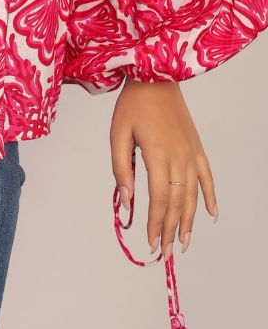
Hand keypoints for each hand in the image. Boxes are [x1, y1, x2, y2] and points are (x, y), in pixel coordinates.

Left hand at [111, 79, 218, 259]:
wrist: (156, 76)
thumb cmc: (132, 104)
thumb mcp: (118, 135)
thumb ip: (121, 169)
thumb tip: (125, 200)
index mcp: (158, 155)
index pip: (159, 200)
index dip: (156, 224)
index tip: (151, 242)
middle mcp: (180, 158)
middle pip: (178, 203)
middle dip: (172, 231)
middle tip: (166, 253)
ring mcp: (192, 153)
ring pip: (194, 195)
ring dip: (190, 221)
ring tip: (185, 242)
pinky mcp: (197, 148)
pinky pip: (207, 177)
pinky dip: (210, 197)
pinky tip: (211, 214)